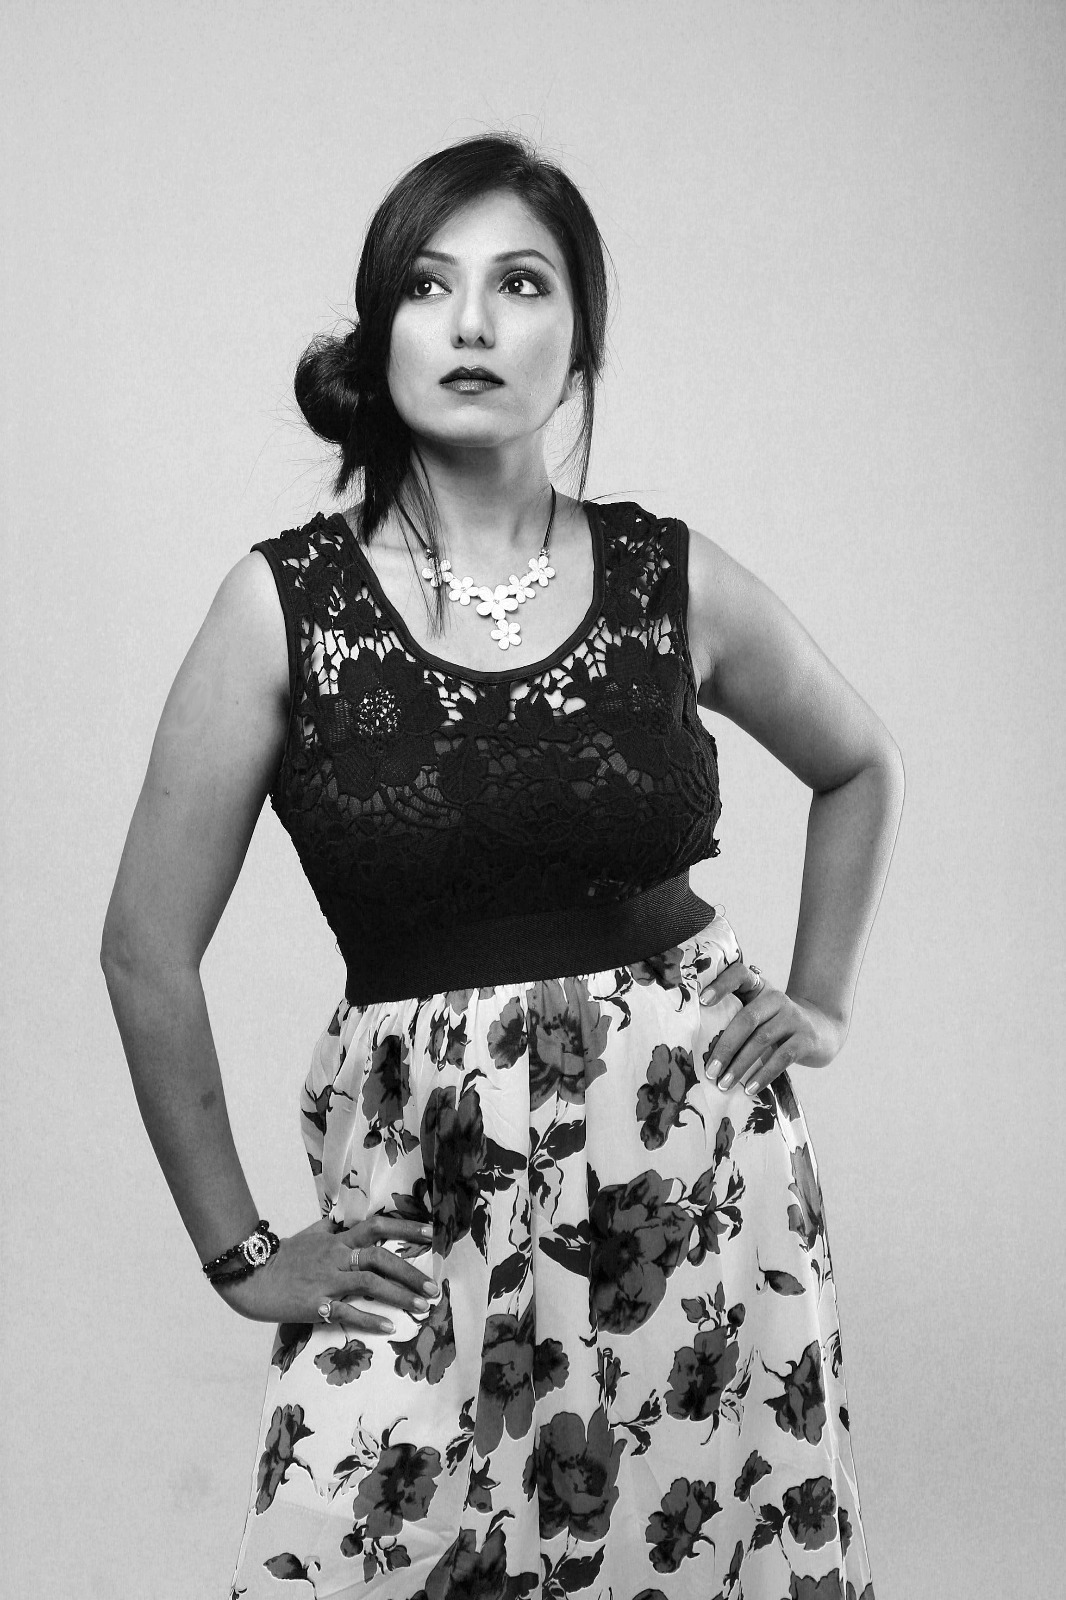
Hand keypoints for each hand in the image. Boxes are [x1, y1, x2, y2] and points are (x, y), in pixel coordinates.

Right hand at [211, 1215, 437, 1333]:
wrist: (249, 1275)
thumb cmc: (281, 1256)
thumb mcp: (309, 1234)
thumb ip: (330, 1227)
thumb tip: (344, 1219)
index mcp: (336, 1239)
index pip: (377, 1227)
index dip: (405, 1227)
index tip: (432, 1233)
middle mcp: (336, 1256)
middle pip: (380, 1257)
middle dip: (410, 1271)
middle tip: (433, 1287)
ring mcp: (326, 1280)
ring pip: (369, 1283)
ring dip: (399, 1295)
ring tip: (421, 1308)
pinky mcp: (314, 1304)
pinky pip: (346, 1311)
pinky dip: (369, 1319)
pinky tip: (388, 1327)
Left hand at [698, 958, 846, 1096]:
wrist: (823, 1029)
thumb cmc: (778, 1025)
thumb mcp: (760, 1013)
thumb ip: (737, 1018)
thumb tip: (701, 1046)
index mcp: (760, 988)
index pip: (740, 975)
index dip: (721, 984)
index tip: (702, 1001)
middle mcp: (777, 998)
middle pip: (746, 1019)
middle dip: (725, 1046)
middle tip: (710, 1070)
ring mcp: (793, 1018)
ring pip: (761, 1040)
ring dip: (740, 1065)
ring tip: (724, 1083)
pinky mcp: (807, 1039)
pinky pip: (781, 1058)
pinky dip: (763, 1075)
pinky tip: (749, 1088)